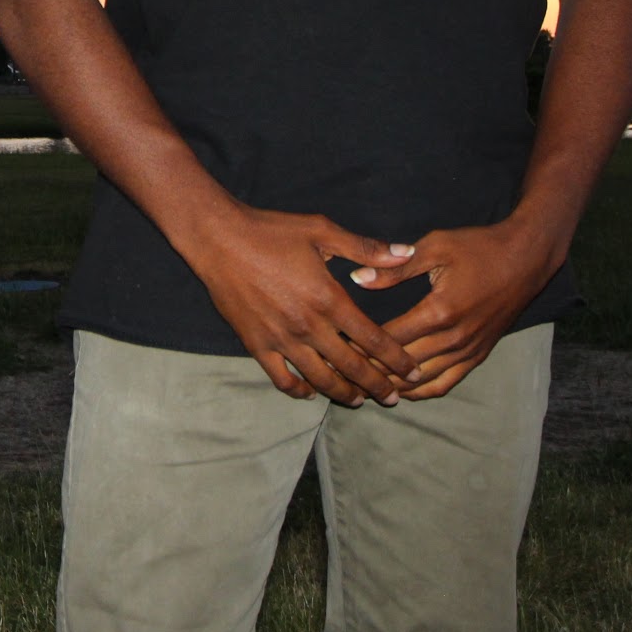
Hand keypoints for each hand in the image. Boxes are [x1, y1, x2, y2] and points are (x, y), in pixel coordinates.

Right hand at [186, 205, 420, 405]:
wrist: (219, 239)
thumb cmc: (271, 231)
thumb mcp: (322, 230)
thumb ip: (365, 248)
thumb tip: (405, 253)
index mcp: (328, 299)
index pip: (373, 339)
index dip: (397, 360)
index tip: (412, 373)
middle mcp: (308, 325)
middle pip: (351, 367)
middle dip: (377, 386)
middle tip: (393, 399)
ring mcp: (281, 339)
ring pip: (320, 379)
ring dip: (343, 394)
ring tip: (358, 400)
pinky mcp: (257, 345)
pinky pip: (282, 378)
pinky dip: (299, 390)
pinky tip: (310, 392)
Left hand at [349, 215, 563, 399]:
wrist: (526, 257)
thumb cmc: (479, 247)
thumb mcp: (435, 247)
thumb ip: (394, 269)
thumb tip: (357, 278)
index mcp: (440, 312)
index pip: (390, 338)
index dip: (361, 344)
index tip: (337, 344)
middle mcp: (455, 338)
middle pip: (403, 365)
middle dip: (371, 369)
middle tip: (343, 370)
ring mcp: (469, 350)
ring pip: (423, 381)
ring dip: (394, 386)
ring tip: (365, 385)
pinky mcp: (479, 355)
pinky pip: (447, 382)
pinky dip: (422, 391)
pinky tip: (403, 391)